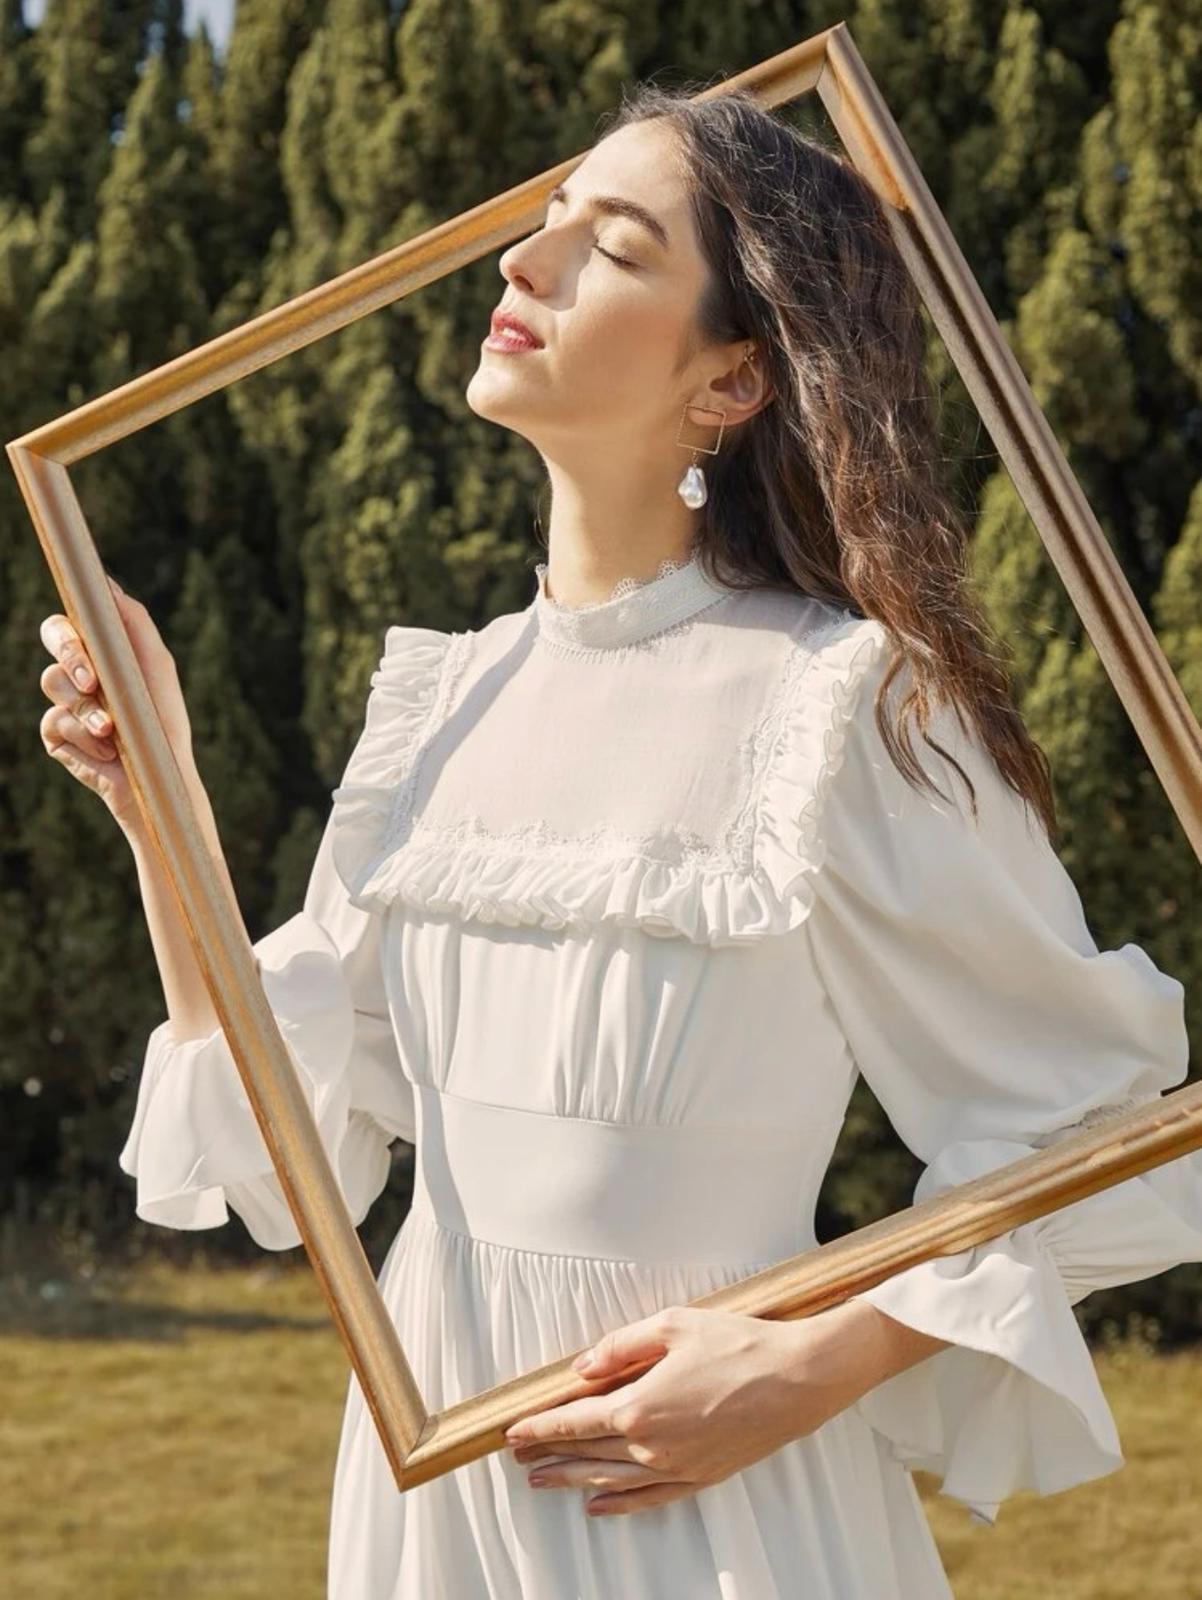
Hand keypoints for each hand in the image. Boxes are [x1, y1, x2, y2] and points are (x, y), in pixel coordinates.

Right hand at [38, 576, 193, 834]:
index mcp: (100, 651)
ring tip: (113, 730)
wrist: (159, 776)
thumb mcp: (155, 665)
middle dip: (72, 656)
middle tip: (92, 681)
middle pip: (52, 637)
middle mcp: (78, 671)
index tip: (83, 625)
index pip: (73, 619)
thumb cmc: (163, 719)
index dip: (73, 620)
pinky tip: (107, 750)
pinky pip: (55, 722)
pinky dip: (84, 736)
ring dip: (87, 708)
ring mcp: (63, 703)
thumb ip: (133, 623)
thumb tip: (106, 582)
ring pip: (52, 682)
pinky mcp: (56, 735)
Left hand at [503, 1300, 888, 1516]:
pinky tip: (598, 1507)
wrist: (798, 1380)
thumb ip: (621, 1346)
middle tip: (518, 1457)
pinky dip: (618, 1506)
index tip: (512, 1431)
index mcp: (639, 1406)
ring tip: (543, 1482)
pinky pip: (649, 1499)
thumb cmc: (738, 1344)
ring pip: (610, 1481)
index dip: (539, 1427)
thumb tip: (583, 1367)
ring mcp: (677, 1467)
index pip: (574, 1420)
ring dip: (572, 1481)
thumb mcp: (673, 1325)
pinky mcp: (701, 1477)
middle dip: (548, 1454)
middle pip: (586, 1454)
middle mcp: (652, 1446)